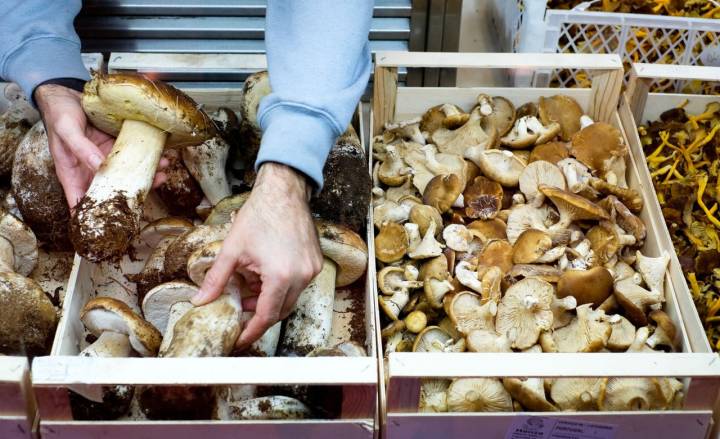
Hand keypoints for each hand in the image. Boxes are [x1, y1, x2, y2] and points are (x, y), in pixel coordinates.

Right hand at [34, 84, 166, 209]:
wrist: (67, 92)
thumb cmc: (59, 114)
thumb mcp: (66, 130)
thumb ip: (81, 148)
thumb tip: (99, 166)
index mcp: (72, 173)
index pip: (81, 202)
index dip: (94, 216)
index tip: (111, 225)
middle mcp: (91, 170)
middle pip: (111, 191)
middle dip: (131, 194)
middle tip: (150, 191)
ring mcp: (105, 158)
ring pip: (127, 175)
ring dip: (145, 176)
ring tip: (161, 172)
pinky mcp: (116, 146)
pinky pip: (133, 156)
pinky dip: (146, 157)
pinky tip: (160, 156)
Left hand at [192, 163, 322, 348]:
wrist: (284, 192)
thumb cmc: (259, 216)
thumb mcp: (231, 249)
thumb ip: (216, 279)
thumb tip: (200, 301)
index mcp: (280, 276)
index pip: (266, 316)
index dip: (251, 331)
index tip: (239, 338)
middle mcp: (301, 276)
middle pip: (280, 311)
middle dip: (259, 314)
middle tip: (241, 308)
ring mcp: (312, 270)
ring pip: (290, 298)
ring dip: (270, 298)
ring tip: (251, 284)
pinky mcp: (316, 262)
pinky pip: (299, 284)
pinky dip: (282, 286)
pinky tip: (266, 272)